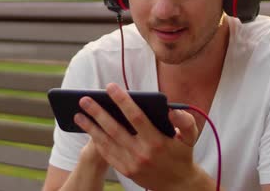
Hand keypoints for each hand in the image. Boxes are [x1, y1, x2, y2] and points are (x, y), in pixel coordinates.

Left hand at [74, 83, 204, 189]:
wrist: (178, 185)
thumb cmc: (182, 154)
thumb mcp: (191, 137)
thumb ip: (185, 121)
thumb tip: (171, 109)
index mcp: (157, 141)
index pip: (136, 117)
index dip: (122, 101)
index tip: (110, 87)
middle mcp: (142, 153)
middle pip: (115, 129)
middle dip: (98, 113)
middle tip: (84, 99)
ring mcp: (132, 164)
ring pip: (107, 142)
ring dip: (91, 127)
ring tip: (78, 114)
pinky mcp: (125, 171)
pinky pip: (107, 154)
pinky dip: (96, 141)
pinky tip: (88, 129)